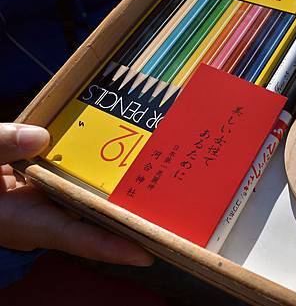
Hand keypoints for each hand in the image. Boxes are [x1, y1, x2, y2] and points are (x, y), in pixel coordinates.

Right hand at [0, 123, 152, 265]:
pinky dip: (99, 173)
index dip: (114, 248)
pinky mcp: (48, 189)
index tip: (149, 252)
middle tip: (175, 211)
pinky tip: (124, 153)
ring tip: (164, 181)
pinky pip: (80, 184)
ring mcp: (49, 204)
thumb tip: (40, 136)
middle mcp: (45, 218)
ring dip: (122, 193)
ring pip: (93, 203)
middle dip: (133, 218)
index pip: (79, 239)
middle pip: (97, 221)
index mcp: (27, 221)